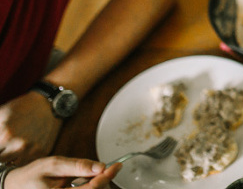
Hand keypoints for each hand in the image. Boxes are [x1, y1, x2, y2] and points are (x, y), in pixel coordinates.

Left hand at [0, 92, 61, 164]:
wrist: (48, 103)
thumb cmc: (20, 107)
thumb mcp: (0, 114)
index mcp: (4, 134)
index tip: (0, 144)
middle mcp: (18, 145)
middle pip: (0, 161)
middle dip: (0, 154)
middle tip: (3, 147)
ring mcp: (32, 150)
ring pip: (12, 165)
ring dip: (9, 159)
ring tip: (10, 149)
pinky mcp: (42, 152)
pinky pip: (26, 163)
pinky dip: (21, 159)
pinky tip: (21, 150)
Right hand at [5, 157, 120, 188]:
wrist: (18, 185)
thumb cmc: (32, 175)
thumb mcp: (54, 164)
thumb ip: (77, 166)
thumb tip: (99, 166)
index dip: (105, 177)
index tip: (116, 166)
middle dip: (104, 181)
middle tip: (110, 168)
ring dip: (99, 185)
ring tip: (97, 174)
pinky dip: (92, 187)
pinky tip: (90, 181)